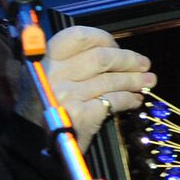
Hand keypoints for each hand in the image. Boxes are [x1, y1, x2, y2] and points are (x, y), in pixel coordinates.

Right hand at [42, 26, 155, 151]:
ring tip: (148, 81)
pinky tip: (135, 100)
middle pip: (101, 58)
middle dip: (128, 60)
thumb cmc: (44, 106)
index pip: (78, 36)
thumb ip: (72, 62)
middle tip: (144, 64)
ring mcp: (67, 95)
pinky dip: (129, 99)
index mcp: (46, 60)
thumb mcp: (48, 77)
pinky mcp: (80, 115)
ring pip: (110, 80)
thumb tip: (113, 52)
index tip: (116, 46)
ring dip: (135, 80)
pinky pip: (113, 101)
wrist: (31, 143)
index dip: (104, 39)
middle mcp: (55, 75)